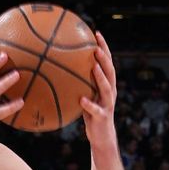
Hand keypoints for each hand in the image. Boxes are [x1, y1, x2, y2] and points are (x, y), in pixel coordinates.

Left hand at [80, 32, 117, 151]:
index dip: (104, 47)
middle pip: (110, 71)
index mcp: (106, 84)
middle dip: (105, 58)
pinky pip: (96, 109)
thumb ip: (78, 83)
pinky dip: (89, 104)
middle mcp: (110, 92)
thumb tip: (57, 68)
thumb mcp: (84, 94)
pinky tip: (81, 99)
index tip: (96, 33)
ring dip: (101, 77)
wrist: (101, 136)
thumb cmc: (90, 113)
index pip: (107, 62)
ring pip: (107, 88)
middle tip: (96, 46)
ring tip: (94, 67)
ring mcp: (107, 104)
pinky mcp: (102, 116)